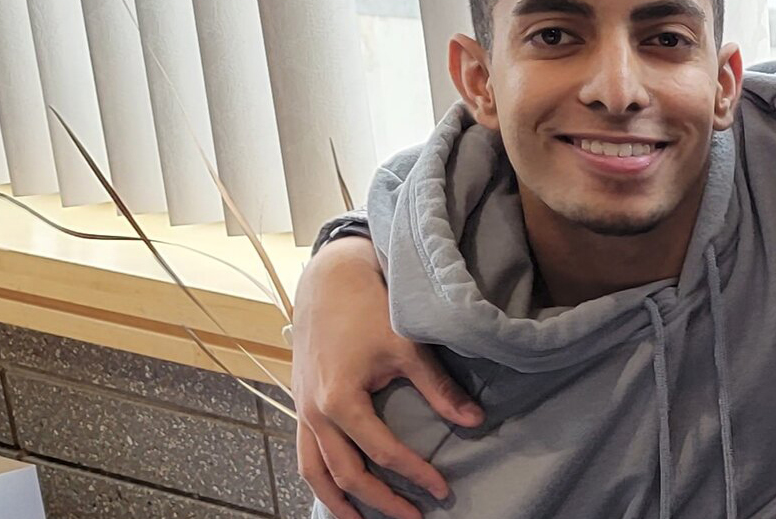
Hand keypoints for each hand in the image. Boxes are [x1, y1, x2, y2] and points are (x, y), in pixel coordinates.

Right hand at [292, 235, 482, 518]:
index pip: (383, 452)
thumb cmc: (369, 309)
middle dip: (381, 501)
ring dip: (340, 503)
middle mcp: (315, 413)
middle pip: (347, 474)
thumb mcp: (408, 346)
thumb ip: (439, 388)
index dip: (415, 474)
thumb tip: (474, 420)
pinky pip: (305, 456)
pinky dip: (321, 480)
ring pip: (316, 473)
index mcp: (341, 400)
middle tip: (413, 517)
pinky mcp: (301, 406)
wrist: (328, 281)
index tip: (442, 489)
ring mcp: (303, 412)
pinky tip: (339, 494)